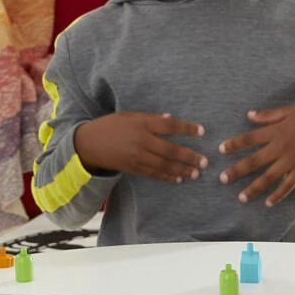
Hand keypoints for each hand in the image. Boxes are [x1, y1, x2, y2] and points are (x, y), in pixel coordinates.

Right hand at [74, 111, 207, 182]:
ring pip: (164, 165)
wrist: (89, 143)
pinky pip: (153, 173)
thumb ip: (150, 118)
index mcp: (142, 123)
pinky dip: (167, 176)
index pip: (169, 125)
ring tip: (195, 173)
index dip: (187, 128)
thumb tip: (171, 119)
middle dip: (189, 157)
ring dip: (181, 170)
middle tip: (205, 162)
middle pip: (170, 150)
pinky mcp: (133, 167)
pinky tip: (178, 179)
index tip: (202, 132)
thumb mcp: (129, 116)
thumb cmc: (111, 125)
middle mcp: (141, 140)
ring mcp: (137, 156)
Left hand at [218, 106, 294, 204]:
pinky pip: (288, 185)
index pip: (250, 138)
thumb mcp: (289, 111)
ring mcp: (292, 160)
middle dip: (237, 170)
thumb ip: (268, 115)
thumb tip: (248, 115)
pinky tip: (267, 203)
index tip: (220, 150)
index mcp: (277, 131)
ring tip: (241, 197)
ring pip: (269, 177)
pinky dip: (278, 194)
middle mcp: (282, 147)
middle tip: (223, 179)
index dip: (235, 144)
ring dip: (254, 188)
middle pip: (255, 160)